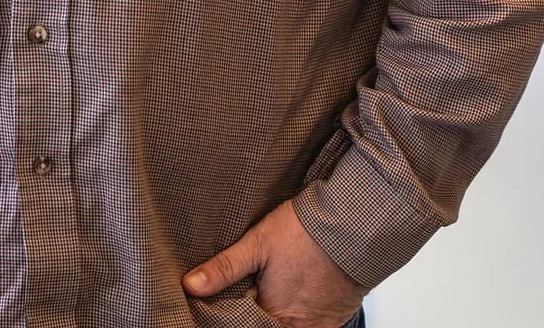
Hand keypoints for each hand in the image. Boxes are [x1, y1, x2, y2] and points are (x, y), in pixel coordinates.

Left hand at [182, 198, 362, 327]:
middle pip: (270, 327)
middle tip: (258, 293)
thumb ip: (224, 268)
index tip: (230, 305)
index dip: (237, 317)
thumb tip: (190, 285)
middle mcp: (298, 326)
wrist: (352, 224)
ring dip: (280, 316)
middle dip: (259, 316)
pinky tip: (297, 297)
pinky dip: (302, 317)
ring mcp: (321, 325)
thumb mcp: (257, 243)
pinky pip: (314, 326)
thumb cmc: (304, 231)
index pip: (247, 326)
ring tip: (276, 294)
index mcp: (275, 313)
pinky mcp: (338, 318)